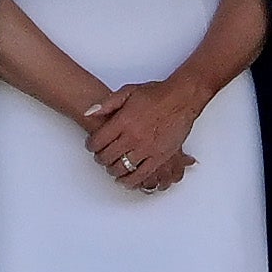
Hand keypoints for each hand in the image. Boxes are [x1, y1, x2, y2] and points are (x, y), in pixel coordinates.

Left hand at [83, 78, 204, 193]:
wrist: (182, 98)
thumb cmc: (157, 94)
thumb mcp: (128, 91)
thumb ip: (107, 103)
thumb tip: (89, 113)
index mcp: (123, 122)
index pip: (97, 141)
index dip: (91, 146)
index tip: (93, 146)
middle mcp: (133, 137)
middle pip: (107, 157)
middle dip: (101, 159)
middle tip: (102, 157)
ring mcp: (147, 148)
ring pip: (122, 168)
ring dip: (113, 170)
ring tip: (113, 168)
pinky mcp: (161, 156)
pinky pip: (142, 174)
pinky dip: (131, 180)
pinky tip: (127, 180)